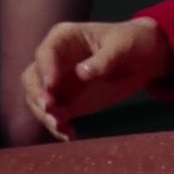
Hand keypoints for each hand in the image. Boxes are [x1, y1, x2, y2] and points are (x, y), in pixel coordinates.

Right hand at [23, 18, 173, 140]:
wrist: (141, 59)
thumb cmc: (129, 43)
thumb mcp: (121, 47)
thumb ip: (103, 60)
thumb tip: (81, 73)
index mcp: (64, 38)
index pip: (46, 52)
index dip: (45, 70)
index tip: (51, 88)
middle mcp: (55, 59)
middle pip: (32, 77)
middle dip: (37, 95)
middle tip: (51, 112)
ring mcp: (59, 81)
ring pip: (38, 99)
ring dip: (45, 115)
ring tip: (62, 129)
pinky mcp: (67, 101)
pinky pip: (53, 115)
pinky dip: (57, 126)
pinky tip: (70, 135)